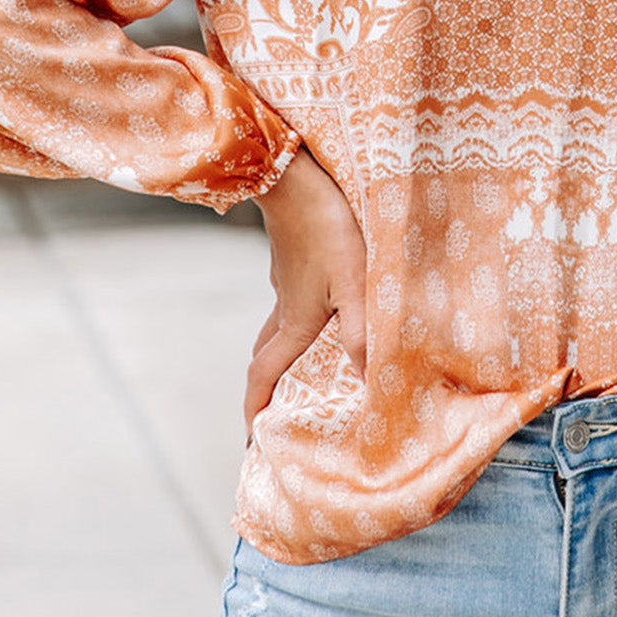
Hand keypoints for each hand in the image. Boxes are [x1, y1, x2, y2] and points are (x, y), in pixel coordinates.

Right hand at [245, 146, 366, 439]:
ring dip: (278, 356)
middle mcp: (283, 306)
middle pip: (264, 358)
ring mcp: (284, 281)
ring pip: (274, 329)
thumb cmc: (328, 228)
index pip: (264, 376)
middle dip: (263, 390)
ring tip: (294, 373)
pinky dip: (294, 322)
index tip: (251, 441)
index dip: (255, 411)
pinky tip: (317, 313)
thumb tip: (365, 380)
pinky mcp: (291, 261)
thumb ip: (361, 331)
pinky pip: (288, 303)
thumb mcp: (354, 283)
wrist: (292, 174)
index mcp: (294, 321)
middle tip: (269, 413)